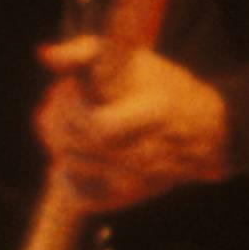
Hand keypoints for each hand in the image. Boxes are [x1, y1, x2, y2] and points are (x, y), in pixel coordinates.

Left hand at [32, 37, 229, 211]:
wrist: (204, 132)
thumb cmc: (163, 86)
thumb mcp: (133, 59)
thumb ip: (86, 52)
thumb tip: (44, 56)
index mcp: (155, 115)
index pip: (98, 128)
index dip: (72, 110)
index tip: (68, 90)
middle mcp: (148, 155)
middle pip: (79, 148)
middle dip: (57, 121)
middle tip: (56, 103)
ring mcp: (136, 182)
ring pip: (73, 169)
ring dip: (58, 142)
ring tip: (66, 123)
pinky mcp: (124, 197)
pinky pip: (79, 195)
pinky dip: (65, 174)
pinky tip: (69, 155)